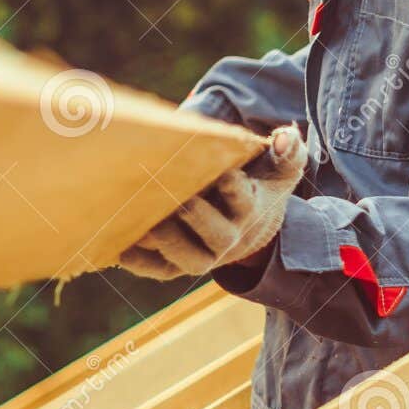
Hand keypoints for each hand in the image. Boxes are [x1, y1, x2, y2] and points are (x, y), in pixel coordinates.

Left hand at [117, 124, 306, 279]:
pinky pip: (161, 271)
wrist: (250, 225)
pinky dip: (141, 264)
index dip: (235, 190)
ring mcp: (204, 254)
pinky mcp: (178, 265)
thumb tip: (282, 138)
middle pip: (218, 237)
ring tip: (151, 224)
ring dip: (170, 244)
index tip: (225, 173)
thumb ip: (287, 151)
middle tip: (183, 199)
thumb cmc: (259, 185)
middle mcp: (228, 237)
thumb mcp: (279, 168)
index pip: (245, 203)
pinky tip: (121, 248)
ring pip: (190, 260)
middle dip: (199, 218)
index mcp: (250, 210)